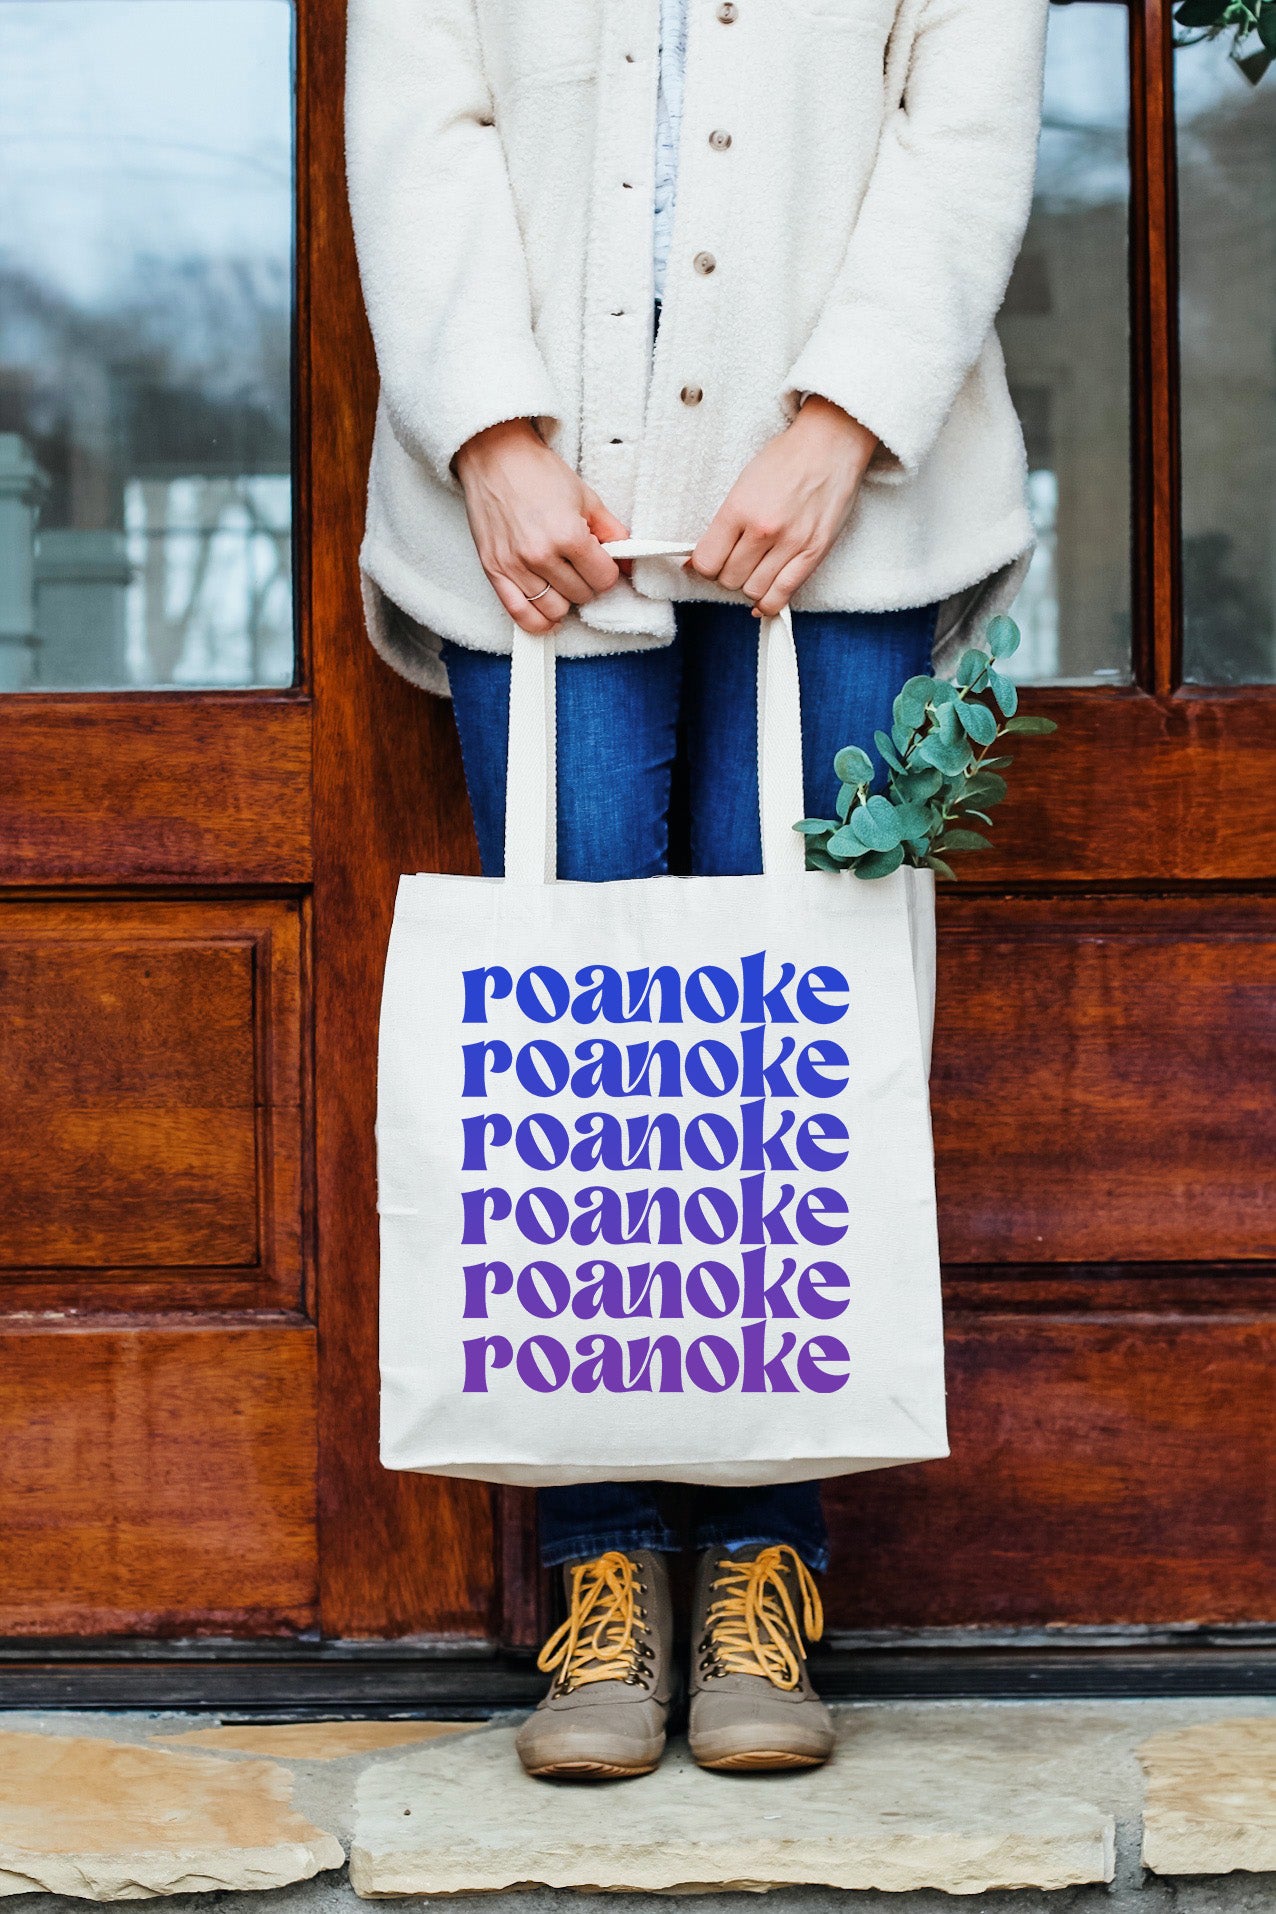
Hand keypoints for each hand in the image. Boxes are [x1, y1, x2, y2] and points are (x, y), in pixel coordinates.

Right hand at [454, 420, 626, 633]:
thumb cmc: (538, 473)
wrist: (494, 457)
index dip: (608, 571)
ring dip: (565, 600)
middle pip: (582, 596)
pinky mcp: (494, 571)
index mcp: (568, 534)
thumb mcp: (586, 497)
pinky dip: (538, 622)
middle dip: (587, 583)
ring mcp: (515, 566)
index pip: (604, 579)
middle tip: (579, 565)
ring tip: (562, 581)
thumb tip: (628, 563)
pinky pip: (520, 615)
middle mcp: (541, 555)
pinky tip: (549, 617)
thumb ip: (613, 533)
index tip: (601, 562)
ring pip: (555, 610)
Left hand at [689, 397, 878, 616]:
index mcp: (739, 508)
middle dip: (727, 575)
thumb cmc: (786, 460)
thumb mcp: (744, 484)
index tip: (711, 561)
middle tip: (736, 562)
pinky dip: (769, 603)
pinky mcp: (814, 552)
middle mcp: (763, 529)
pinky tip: (763, 598)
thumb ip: (723, 524)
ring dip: (748, 586)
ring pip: (753, 591)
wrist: (830, 444)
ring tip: (754, 571)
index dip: (704, 566)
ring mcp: (791, 543)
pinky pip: (783, 595)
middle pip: (729, 579)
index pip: (707, 562)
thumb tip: (697, 561)